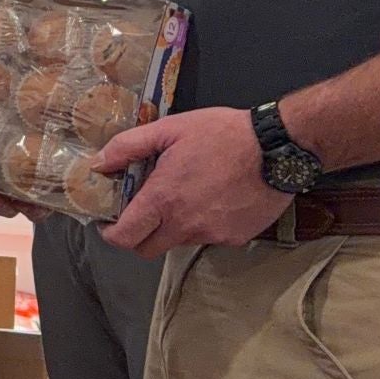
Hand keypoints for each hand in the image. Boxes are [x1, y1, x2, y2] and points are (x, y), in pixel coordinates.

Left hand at [98, 106, 286, 257]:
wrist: (280, 147)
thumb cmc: (224, 134)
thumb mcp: (170, 128)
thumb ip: (128, 146)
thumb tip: (99, 163)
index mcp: (163, 200)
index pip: (124, 238)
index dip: (111, 234)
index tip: (109, 223)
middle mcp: (185, 225)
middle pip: (146, 249)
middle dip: (137, 236)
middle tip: (141, 214)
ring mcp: (212, 235)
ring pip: (178, 243)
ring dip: (172, 228)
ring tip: (182, 196)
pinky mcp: (236, 238)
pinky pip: (209, 238)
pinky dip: (203, 225)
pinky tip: (212, 199)